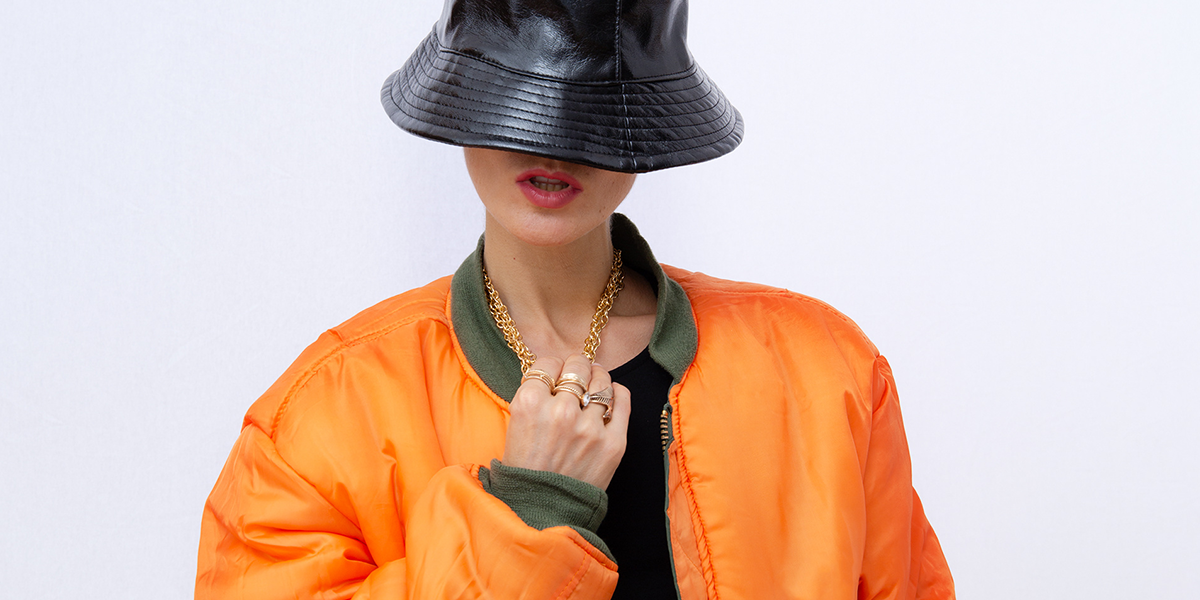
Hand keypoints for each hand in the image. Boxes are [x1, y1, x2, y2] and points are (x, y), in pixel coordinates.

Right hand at [501, 353, 630, 489]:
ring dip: (597, 378)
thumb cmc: (526, 469)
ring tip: (594, 383)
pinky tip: (612, 394)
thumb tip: (554, 372)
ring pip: (602, 380)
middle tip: (576, 374)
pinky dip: (618, 392)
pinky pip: (622, 401)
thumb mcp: (515, 426)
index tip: (555, 374)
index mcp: (529, 404)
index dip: (552, 366)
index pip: (548, 363)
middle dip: (576, 367)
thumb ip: (534, 396)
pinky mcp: (613, 442)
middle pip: (577, 366)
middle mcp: (560, 411)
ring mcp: (589, 427)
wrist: (542, 511)